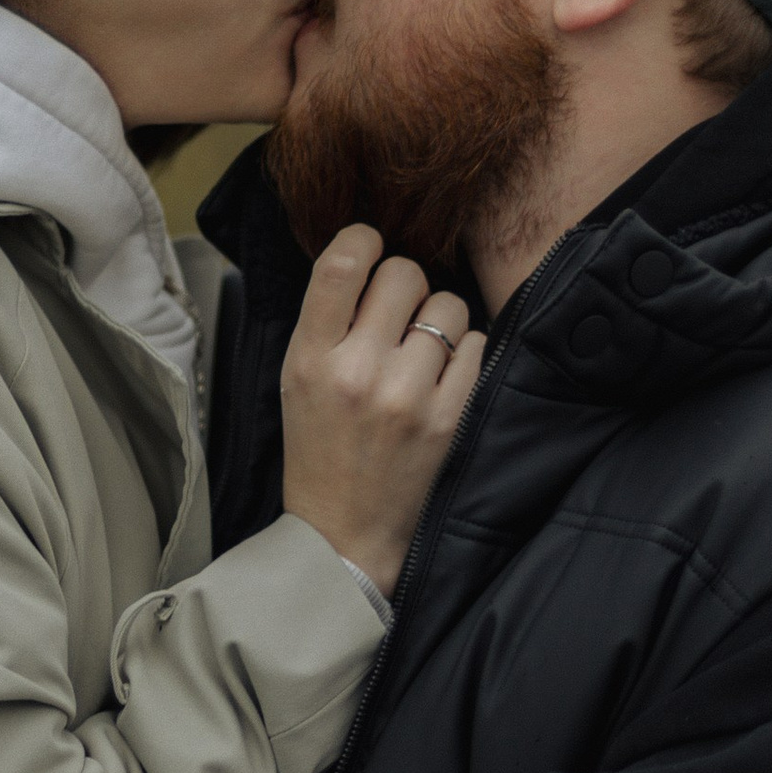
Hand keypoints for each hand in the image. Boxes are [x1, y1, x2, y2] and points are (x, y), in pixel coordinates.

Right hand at [278, 227, 482, 596]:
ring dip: (439, 318)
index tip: (370, 248)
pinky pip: (475, 345)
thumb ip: (325, 321)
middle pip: (403, 273)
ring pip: (447, 305)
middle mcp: (358, 372)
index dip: (363, 238)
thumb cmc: (318, 449)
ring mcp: (407, 396)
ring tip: (420, 349)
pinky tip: (441, 375)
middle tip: (397, 312)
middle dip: (405, 284)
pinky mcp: (448, 418)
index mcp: (310, 358)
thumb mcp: (296, 381)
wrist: (344, 533)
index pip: (342, 262)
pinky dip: (463, 352)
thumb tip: (365, 253)